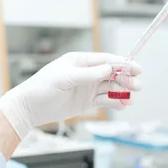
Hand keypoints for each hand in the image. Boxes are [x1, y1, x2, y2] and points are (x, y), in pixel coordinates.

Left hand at [0, 52, 141, 137]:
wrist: (30, 107)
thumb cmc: (43, 88)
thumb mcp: (64, 78)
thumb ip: (87, 74)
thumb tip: (108, 68)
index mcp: (80, 61)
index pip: (106, 60)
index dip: (123, 63)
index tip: (137, 68)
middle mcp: (86, 73)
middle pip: (112, 74)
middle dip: (126, 79)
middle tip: (138, 86)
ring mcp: (87, 87)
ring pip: (110, 88)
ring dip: (122, 92)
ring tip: (132, 98)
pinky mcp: (86, 101)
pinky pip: (105, 100)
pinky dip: (115, 102)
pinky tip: (123, 106)